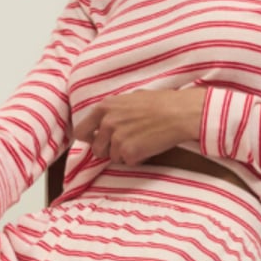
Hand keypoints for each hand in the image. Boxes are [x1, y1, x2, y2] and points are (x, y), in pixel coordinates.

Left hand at [72, 85, 204, 164]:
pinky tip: (149, 146)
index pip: (81, 131)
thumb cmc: (160, 103)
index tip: (98, 140)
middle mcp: (107, 123)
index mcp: (104, 107)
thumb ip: (113, 111)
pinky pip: (128, 162)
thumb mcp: (130, 98)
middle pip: (96, 149)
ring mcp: (117, 139)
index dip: (90, 138)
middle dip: (109, 150)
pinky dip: (138, 158)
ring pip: (113, 157)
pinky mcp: (128, 152)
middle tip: (126, 144)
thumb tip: (105, 120)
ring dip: (125, 154)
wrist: (179, 112)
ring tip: (142, 141)